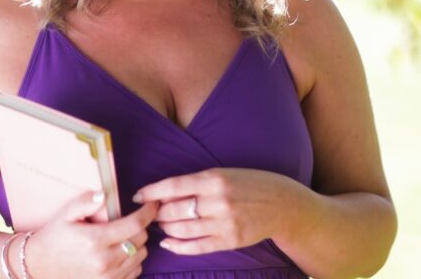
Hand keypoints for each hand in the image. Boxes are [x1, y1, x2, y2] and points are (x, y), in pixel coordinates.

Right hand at [26, 190, 159, 278]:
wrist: (40, 266)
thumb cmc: (55, 237)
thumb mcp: (65, 215)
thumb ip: (85, 203)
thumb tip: (104, 195)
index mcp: (95, 240)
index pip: (135, 224)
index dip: (149, 212)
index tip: (153, 204)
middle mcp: (104, 261)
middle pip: (141, 240)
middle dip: (140, 227)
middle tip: (130, 220)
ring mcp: (108, 277)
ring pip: (141, 256)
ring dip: (137, 244)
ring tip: (122, 237)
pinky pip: (135, 272)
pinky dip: (133, 261)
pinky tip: (119, 253)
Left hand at [133, 168, 298, 255]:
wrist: (282, 204)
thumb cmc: (249, 184)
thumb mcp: (224, 173)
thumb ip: (196, 182)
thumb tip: (164, 193)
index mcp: (214, 179)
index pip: (173, 185)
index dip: (151, 191)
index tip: (137, 196)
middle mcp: (218, 200)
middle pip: (174, 210)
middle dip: (157, 213)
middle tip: (151, 213)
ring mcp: (224, 222)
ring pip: (182, 230)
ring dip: (166, 229)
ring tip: (161, 226)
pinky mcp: (230, 240)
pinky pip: (197, 247)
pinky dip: (178, 247)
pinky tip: (169, 243)